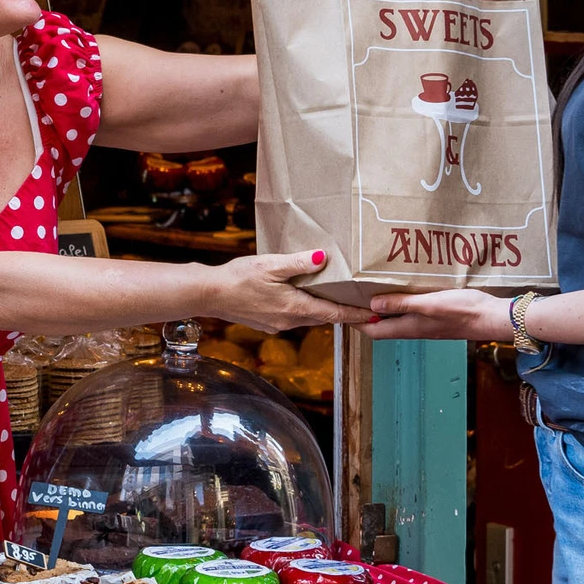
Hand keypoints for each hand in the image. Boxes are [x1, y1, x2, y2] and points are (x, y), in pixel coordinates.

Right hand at [208, 251, 376, 332]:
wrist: (209, 295)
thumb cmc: (238, 278)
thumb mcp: (270, 265)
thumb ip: (298, 263)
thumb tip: (323, 258)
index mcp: (294, 308)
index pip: (333, 315)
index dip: (355, 315)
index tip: (374, 316)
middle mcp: (288, 322)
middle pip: (323, 318)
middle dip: (342, 313)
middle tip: (361, 305)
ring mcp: (276, 325)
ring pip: (307, 318)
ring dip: (322, 311)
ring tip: (335, 299)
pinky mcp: (266, 323)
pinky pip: (292, 317)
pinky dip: (303, 309)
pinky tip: (300, 297)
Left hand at [362, 288, 515, 342]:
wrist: (494, 318)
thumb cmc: (464, 311)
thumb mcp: (429, 304)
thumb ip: (401, 304)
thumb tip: (370, 307)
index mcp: (409, 328)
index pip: (373, 331)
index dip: (355, 323)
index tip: (341, 310)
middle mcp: (415, 328)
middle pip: (382, 326)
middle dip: (365, 315)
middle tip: (352, 297)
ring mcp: (427, 324)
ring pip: (396, 319)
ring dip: (382, 309)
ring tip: (371, 291)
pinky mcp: (439, 317)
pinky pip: (412, 312)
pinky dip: (401, 304)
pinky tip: (402, 290)